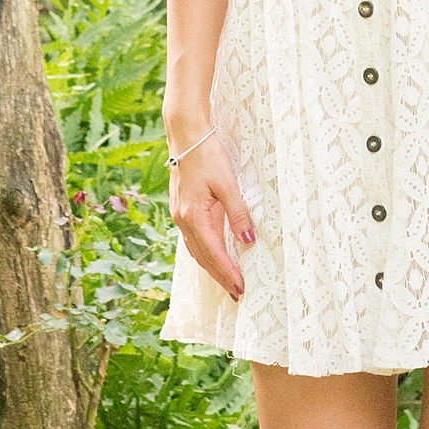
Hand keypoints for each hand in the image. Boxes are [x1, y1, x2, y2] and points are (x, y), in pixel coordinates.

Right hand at [168, 130, 253, 301]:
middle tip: (237, 294)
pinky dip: (205, 253)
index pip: (213, 254)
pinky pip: (194, 240)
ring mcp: (180, 215)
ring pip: (196, 250)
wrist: (186, 135)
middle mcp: (183, 220)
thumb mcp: (228, 182)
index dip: (227, 273)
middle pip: (202, 258)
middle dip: (220, 277)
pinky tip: (215, 256)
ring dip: (212, 267)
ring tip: (228, 282)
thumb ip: (238, 213)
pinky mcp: (182, 209)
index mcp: (193, 216)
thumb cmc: (208, 154)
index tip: (241, 288)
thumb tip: (248, 241)